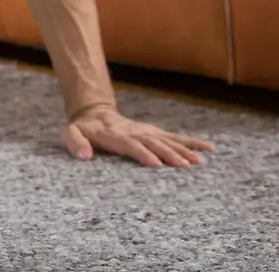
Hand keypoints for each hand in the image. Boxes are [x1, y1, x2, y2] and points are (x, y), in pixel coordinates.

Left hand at [62, 105, 215, 167]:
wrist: (95, 113)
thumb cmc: (83, 129)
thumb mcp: (70, 133)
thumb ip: (75, 142)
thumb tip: (84, 155)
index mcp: (115, 135)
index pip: (131, 145)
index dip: (143, 153)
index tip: (156, 164)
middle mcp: (134, 132)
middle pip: (153, 143)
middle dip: (169, 154)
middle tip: (185, 166)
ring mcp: (146, 132)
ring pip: (167, 140)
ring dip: (183, 150)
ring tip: (199, 161)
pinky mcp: (154, 132)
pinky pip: (175, 137)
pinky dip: (191, 142)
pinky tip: (208, 148)